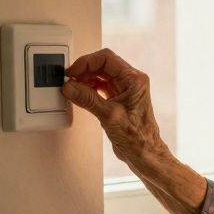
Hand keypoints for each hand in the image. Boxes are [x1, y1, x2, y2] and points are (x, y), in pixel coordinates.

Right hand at [61, 48, 206, 213]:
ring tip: (72, 87)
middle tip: (69, 79)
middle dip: (84, 70)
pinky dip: (89, 88)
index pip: (106, 59)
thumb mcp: (108, 115)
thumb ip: (87, 99)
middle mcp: (132, 82)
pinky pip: (101, 87)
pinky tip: (80, 94)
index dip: (86, 62)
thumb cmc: (137, 138)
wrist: (145, 154)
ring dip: (86, 79)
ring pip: (101, 75)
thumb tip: (70, 86)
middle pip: (103, 65)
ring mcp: (126, 90)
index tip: (72, 72)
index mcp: (134, 80)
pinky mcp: (120, 100)